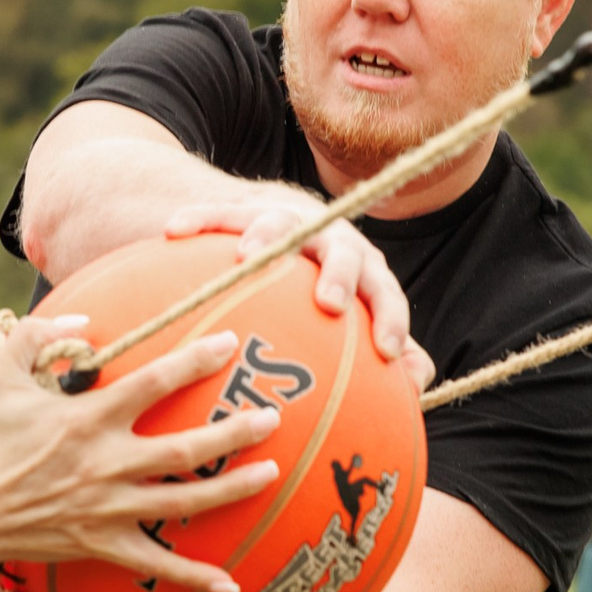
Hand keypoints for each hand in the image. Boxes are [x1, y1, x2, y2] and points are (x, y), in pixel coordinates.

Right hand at [0, 317, 279, 591]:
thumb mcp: (2, 373)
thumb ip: (41, 335)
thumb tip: (85, 319)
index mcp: (87, 418)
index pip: (153, 384)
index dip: (194, 362)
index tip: (229, 344)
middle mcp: (106, 464)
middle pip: (185, 448)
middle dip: (234, 433)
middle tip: (273, 419)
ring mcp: (107, 508)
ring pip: (183, 501)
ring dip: (231, 490)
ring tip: (271, 475)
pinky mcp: (101, 544)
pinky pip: (156, 566)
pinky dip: (194, 577)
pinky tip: (232, 584)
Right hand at [164, 200, 425, 379]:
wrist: (287, 222)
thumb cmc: (320, 284)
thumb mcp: (355, 310)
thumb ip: (385, 344)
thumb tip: (418, 384)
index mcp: (362, 269)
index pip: (385, 292)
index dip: (391, 318)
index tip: (388, 351)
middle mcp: (331, 239)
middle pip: (342, 251)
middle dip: (339, 275)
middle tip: (329, 303)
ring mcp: (290, 220)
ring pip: (281, 222)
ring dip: (268, 237)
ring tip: (248, 256)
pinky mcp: (246, 207)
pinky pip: (220, 212)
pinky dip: (200, 218)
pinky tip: (173, 230)